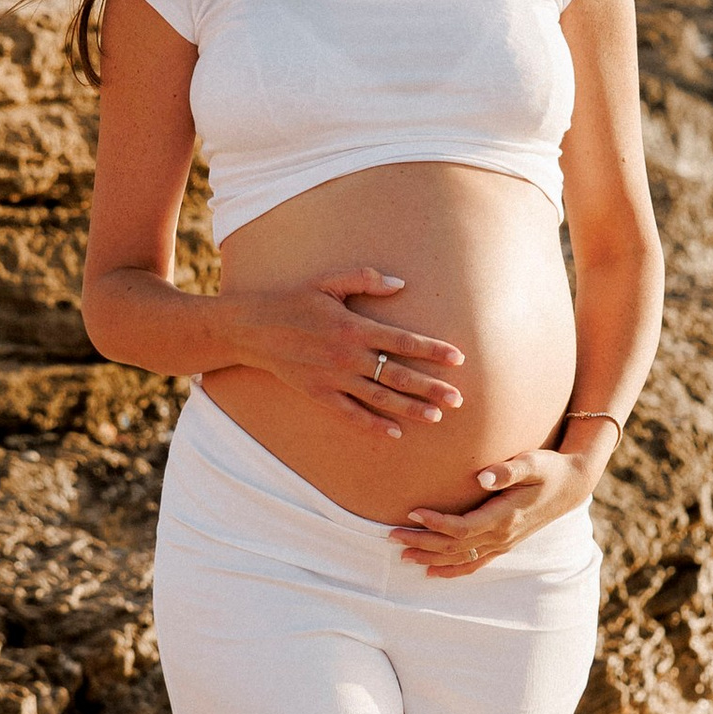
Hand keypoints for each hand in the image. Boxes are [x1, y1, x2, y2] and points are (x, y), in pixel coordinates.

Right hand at [236, 266, 465, 434]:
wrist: (253, 328)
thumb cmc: (294, 300)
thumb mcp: (328, 281)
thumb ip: (365, 280)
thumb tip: (401, 284)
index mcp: (355, 327)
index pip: (403, 341)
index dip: (433, 351)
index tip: (458, 359)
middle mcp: (348, 356)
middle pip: (399, 375)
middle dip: (431, 388)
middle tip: (458, 399)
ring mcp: (334, 378)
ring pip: (380, 398)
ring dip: (410, 409)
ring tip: (437, 417)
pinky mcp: (319, 394)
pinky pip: (351, 414)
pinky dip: (373, 425)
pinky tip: (394, 433)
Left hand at [392, 444, 600, 574]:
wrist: (572, 485)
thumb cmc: (549, 468)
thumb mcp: (533, 462)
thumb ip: (508, 470)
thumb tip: (482, 477)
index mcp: (505, 517)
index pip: (462, 528)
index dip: (435, 523)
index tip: (412, 511)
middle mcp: (502, 536)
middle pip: (454, 547)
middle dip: (421, 543)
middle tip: (391, 536)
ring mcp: (503, 544)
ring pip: (461, 559)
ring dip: (431, 559)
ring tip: (403, 556)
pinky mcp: (504, 544)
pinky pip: (475, 564)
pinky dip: (452, 570)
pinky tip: (433, 572)